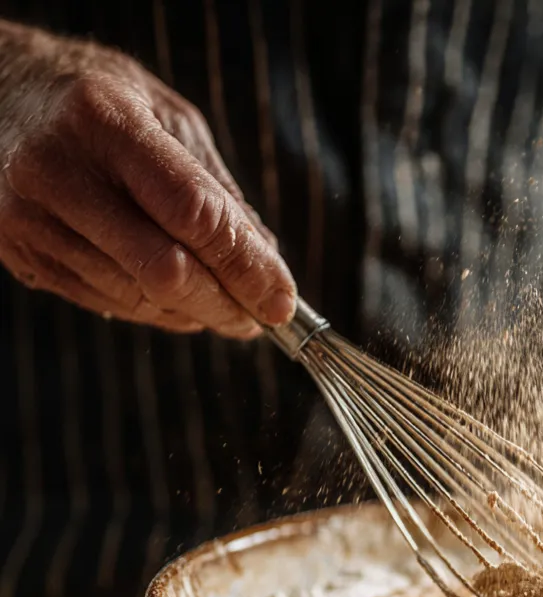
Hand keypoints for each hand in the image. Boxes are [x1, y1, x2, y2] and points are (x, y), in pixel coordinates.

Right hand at [0, 20, 294, 336]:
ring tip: (225, 306)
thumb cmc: (94, 100)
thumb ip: (217, 189)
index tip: (282, 299)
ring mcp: (29, 217)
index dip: (246, 267)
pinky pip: (107, 304)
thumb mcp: (165, 116)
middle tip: (260, 316)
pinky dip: (157, 312)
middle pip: (165, 270)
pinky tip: (179, 300)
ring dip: (195, 313)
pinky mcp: (18, 252)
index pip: (194, 214)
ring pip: (137, 298)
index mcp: (104, 121)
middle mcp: (57, 170)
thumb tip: (267, 261)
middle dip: (225, 304)